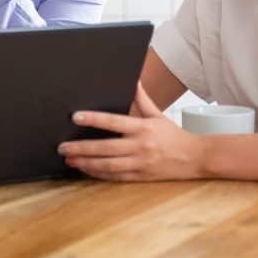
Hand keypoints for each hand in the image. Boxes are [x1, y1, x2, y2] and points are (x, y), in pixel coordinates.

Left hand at [58, 82, 206, 181]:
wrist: (195, 157)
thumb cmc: (173, 135)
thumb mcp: (157, 114)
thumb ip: (142, 99)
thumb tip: (134, 80)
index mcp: (142, 128)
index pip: (113, 122)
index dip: (93, 119)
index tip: (76, 117)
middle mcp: (140, 146)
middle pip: (105, 148)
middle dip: (82, 148)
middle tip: (62, 147)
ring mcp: (139, 163)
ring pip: (108, 165)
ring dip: (86, 163)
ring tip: (70, 159)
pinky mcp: (140, 176)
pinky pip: (115, 177)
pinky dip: (98, 174)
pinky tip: (85, 169)